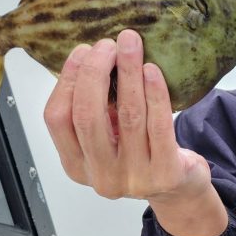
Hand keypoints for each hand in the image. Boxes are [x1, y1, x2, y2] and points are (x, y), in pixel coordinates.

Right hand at [44, 29, 226, 235]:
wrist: (178, 190)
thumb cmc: (140, 155)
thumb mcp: (108, 138)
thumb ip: (95, 108)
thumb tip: (91, 56)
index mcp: (76, 165)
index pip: (57, 119)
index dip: (67, 81)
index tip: (82, 51)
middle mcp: (102, 176)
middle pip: (88, 116)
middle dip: (95, 72)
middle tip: (107, 44)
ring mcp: (134, 178)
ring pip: (127, 116)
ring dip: (128, 74)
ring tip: (131, 45)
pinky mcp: (166, 173)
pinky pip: (159, 125)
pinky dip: (155, 93)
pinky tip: (152, 70)